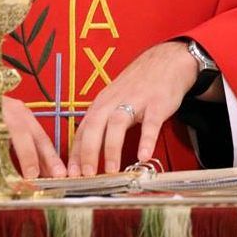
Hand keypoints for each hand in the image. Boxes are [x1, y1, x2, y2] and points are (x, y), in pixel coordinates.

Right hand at [0, 76, 66, 178]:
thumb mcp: (10, 124)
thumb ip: (27, 146)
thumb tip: (46, 174)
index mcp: (19, 113)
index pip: (39, 136)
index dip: (50, 156)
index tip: (60, 175)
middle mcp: (2, 111)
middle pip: (20, 132)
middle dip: (29, 155)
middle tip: (34, 177)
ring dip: (2, 159)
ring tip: (9, 181)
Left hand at [68, 41, 197, 175]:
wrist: (164, 62)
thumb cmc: (136, 86)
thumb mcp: (114, 100)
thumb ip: (102, 124)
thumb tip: (88, 153)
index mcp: (102, 103)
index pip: (83, 128)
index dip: (76, 151)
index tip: (71, 173)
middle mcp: (114, 101)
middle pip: (95, 125)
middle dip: (89, 151)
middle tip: (87, 175)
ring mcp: (135, 101)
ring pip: (118, 123)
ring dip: (112, 148)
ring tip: (111, 171)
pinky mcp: (156, 104)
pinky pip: (150, 123)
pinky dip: (146, 140)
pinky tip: (143, 156)